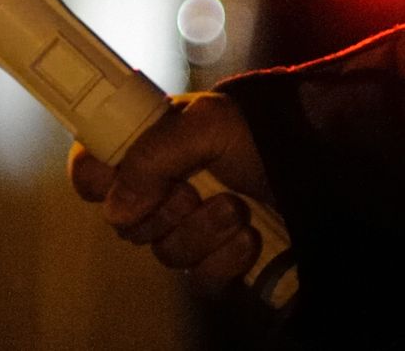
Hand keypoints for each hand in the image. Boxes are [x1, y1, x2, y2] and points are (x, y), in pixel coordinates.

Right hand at [67, 90, 277, 296]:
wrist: (315, 166)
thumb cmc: (256, 133)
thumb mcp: (205, 124)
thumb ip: (152, 157)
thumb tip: (116, 208)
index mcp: (144, 149)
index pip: (89, 173)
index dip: (97, 181)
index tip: (122, 178)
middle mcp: (158, 192)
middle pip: (124, 223)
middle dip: (165, 208)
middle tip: (193, 187)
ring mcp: (186, 231)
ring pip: (166, 253)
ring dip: (204, 231)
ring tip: (236, 206)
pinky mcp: (215, 265)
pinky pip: (201, 280)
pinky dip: (227, 260)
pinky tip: (249, 237)